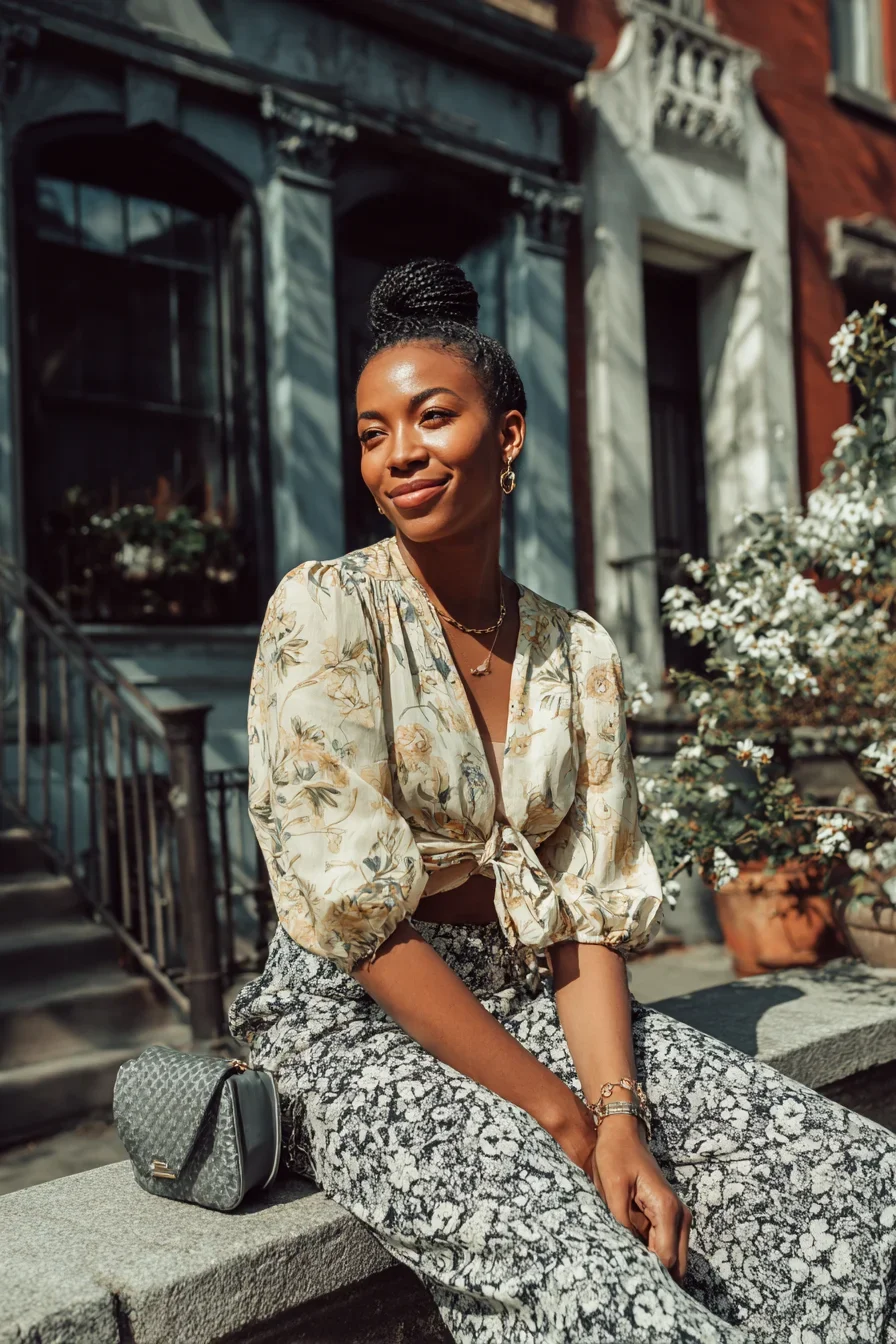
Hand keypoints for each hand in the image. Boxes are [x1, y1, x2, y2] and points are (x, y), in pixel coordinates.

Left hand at [591, 1118, 690, 1281]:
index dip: (651, 1275)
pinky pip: (666, 1245)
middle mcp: (679, 1215)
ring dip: (657, 1269)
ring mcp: (677, 1216)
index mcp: (667, 1209)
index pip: (666, 1258)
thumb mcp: (612, 1188)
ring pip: (674, 1258)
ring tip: (632, 1276)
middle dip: (660, 1279)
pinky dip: (655, 1256)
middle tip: (634, 1288)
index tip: (630, 1282)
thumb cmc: (615, 1155)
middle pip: (677, 1265)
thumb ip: (622, 1223)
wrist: (621, 1132)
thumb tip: (629, 1254)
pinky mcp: (668, 1216)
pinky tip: (635, 1261)